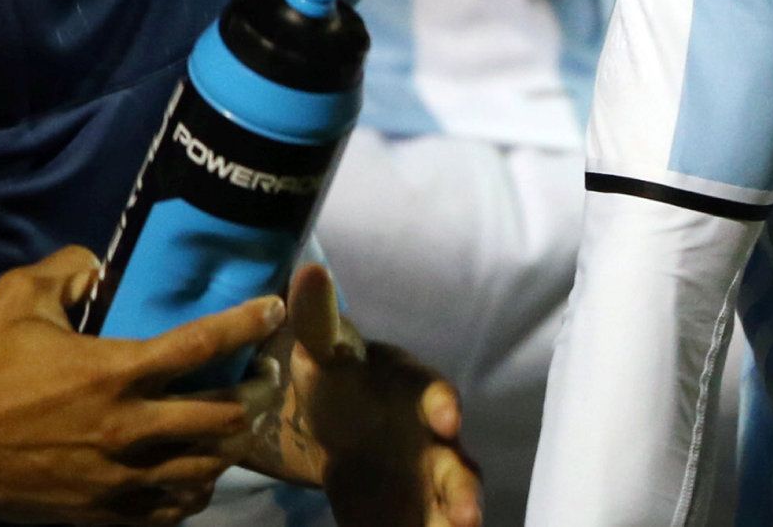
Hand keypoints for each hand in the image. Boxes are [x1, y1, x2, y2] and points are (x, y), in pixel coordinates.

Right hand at [0, 247, 280, 524]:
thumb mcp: (19, 295)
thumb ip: (69, 267)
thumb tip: (99, 262)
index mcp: (113, 371)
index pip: (203, 343)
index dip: (248, 322)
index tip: (273, 308)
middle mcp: (125, 428)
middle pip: (222, 418)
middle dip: (252, 396)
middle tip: (262, 378)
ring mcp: (113, 479)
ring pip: (202, 471)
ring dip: (225, 448)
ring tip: (234, 428)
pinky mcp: (94, 514)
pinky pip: (164, 512)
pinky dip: (188, 494)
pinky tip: (193, 477)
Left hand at [239, 262, 478, 526]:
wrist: (330, 425)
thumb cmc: (334, 379)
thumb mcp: (320, 351)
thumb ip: (316, 319)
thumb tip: (308, 271)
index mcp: (415, 390)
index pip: (436, 394)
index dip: (442, 405)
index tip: (444, 419)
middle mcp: (432, 436)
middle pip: (456, 461)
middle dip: (461, 488)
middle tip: (464, 514)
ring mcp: (426, 476)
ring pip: (451, 499)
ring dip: (457, 517)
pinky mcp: (413, 509)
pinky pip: (427, 524)